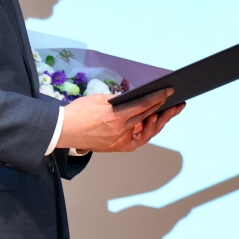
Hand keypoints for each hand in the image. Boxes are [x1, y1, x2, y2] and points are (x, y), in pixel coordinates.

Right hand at [58, 91, 183, 153]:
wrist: (62, 131)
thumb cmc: (77, 113)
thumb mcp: (99, 99)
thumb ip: (120, 100)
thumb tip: (136, 99)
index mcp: (115, 117)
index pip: (143, 106)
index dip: (159, 98)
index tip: (169, 92)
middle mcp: (119, 131)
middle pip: (148, 119)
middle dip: (164, 110)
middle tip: (176, 104)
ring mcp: (118, 141)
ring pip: (145, 132)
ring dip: (158, 123)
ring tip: (167, 113)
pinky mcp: (115, 147)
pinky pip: (135, 141)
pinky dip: (144, 133)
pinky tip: (151, 125)